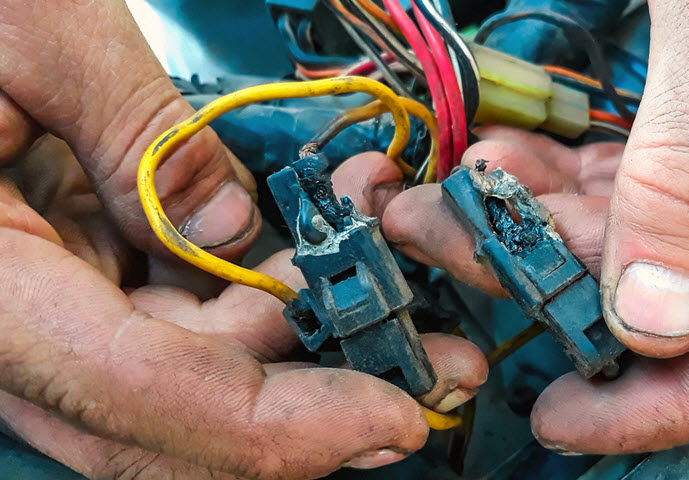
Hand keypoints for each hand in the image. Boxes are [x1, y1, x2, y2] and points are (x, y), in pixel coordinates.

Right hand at [0, 1, 486, 476]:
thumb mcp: (30, 33)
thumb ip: (142, 137)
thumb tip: (231, 228)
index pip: (141, 396)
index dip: (277, 430)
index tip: (390, 419)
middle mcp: (1, 325)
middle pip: (175, 414)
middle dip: (317, 395)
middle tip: (436, 361)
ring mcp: (32, 308)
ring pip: (184, 366)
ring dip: (299, 327)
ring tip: (386, 258)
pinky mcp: (58, 277)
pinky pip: (167, 310)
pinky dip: (249, 284)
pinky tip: (315, 231)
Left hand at [379, 0, 688, 453]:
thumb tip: (653, 320)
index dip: (669, 399)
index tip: (562, 418)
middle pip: (688, 291)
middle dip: (553, 277)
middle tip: (442, 246)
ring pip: (641, 236)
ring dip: (533, 223)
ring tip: (434, 198)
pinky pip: (631, 177)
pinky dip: (557, 176)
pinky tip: (491, 162)